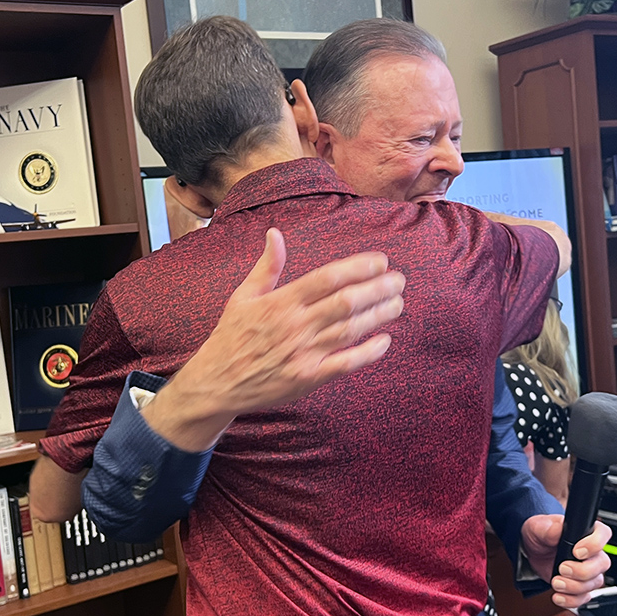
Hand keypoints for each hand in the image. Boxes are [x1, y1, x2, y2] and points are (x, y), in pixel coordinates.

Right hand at [144, 228, 404, 450]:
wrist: (217, 382)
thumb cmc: (231, 336)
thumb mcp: (242, 296)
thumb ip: (266, 267)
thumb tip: (274, 234)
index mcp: (281, 301)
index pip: (327, 278)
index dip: (358, 268)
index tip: (381, 261)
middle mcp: (295, 325)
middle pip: (346, 302)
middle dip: (378, 289)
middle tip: (399, 280)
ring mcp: (303, 352)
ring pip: (351, 330)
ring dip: (379, 315)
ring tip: (398, 303)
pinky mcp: (308, 378)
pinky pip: (345, 364)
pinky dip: (368, 353)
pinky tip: (385, 341)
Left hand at [521, 514, 611, 608]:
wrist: (532, 551)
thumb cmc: (540, 534)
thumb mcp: (539, 527)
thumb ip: (549, 529)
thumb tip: (557, 529)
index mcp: (587, 532)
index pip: (603, 534)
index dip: (594, 545)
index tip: (577, 552)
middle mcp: (592, 552)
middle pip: (602, 564)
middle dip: (582, 571)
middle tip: (563, 568)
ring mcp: (589, 570)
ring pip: (594, 583)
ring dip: (574, 587)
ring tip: (556, 582)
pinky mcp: (581, 586)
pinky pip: (584, 597)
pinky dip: (571, 600)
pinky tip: (559, 596)